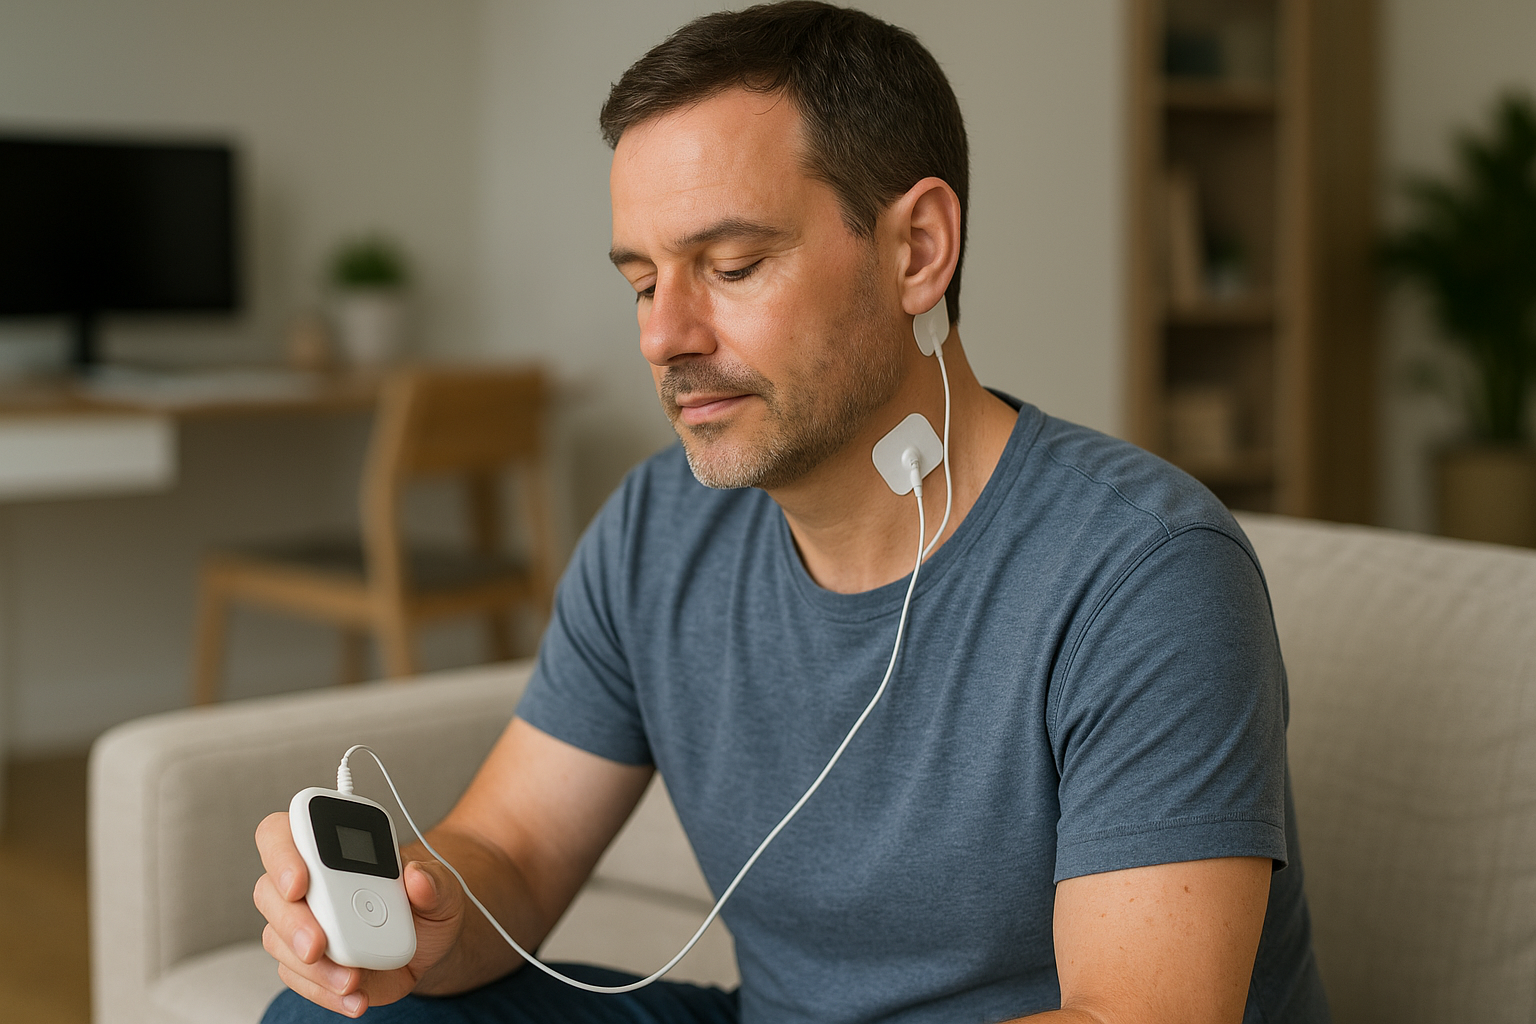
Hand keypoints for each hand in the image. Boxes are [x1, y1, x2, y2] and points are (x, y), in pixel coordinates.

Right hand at [253, 812, 466, 1018]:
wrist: (430, 944)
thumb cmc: (426, 902)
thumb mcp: (443, 886)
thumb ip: (433, 880)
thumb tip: (418, 877)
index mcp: (332, 849)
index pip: (281, 834)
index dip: (281, 854)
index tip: (300, 882)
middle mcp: (308, 885)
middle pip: (269, 893)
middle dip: (292, 922)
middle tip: (318, 945)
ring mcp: (302, 925)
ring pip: (279, 941)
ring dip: (312, 966)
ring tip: (351, 979)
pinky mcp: (308, 964)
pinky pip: (300, 980)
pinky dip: (326, 993)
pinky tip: (356, 997)